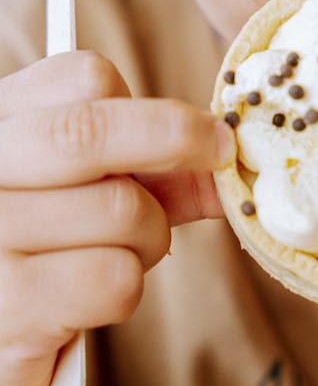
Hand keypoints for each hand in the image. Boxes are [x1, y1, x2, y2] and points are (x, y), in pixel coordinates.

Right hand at [0, 51, 233, 385]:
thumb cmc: (45, 258)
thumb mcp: (91, 197)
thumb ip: (154, 176)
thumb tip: (227, 163)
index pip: (82, 79)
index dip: (157, 107)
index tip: (207, 133)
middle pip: (89, 131)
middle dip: (175, 140)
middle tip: (219, 158)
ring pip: (121, 210)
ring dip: (149, 239)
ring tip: (115, 257)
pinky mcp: (10, 306)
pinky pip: (115, 278)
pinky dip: (124, 292)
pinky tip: (88, 304)